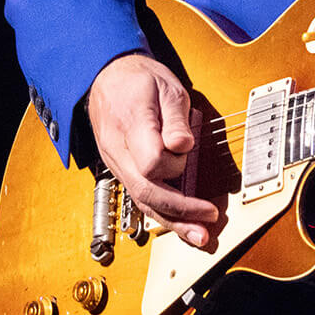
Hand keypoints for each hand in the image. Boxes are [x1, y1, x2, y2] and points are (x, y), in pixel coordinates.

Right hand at [84, 53, 220, 248]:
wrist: (107, 78)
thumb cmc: (139, 81)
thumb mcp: (166, 87)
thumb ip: (175, 118)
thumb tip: (183, 146)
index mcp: (131, 125)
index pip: (152, 161)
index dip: (175, 163)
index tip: (189, 149)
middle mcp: (119, 150)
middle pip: (146, 191)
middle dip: (179, 211)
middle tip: (208, 221)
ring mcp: (117, 163)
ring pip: (142, 201)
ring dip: (172, 222)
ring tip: (198, 236)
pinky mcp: (121, 169)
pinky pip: (140, 196)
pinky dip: (162, 212)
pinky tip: (180, 223)